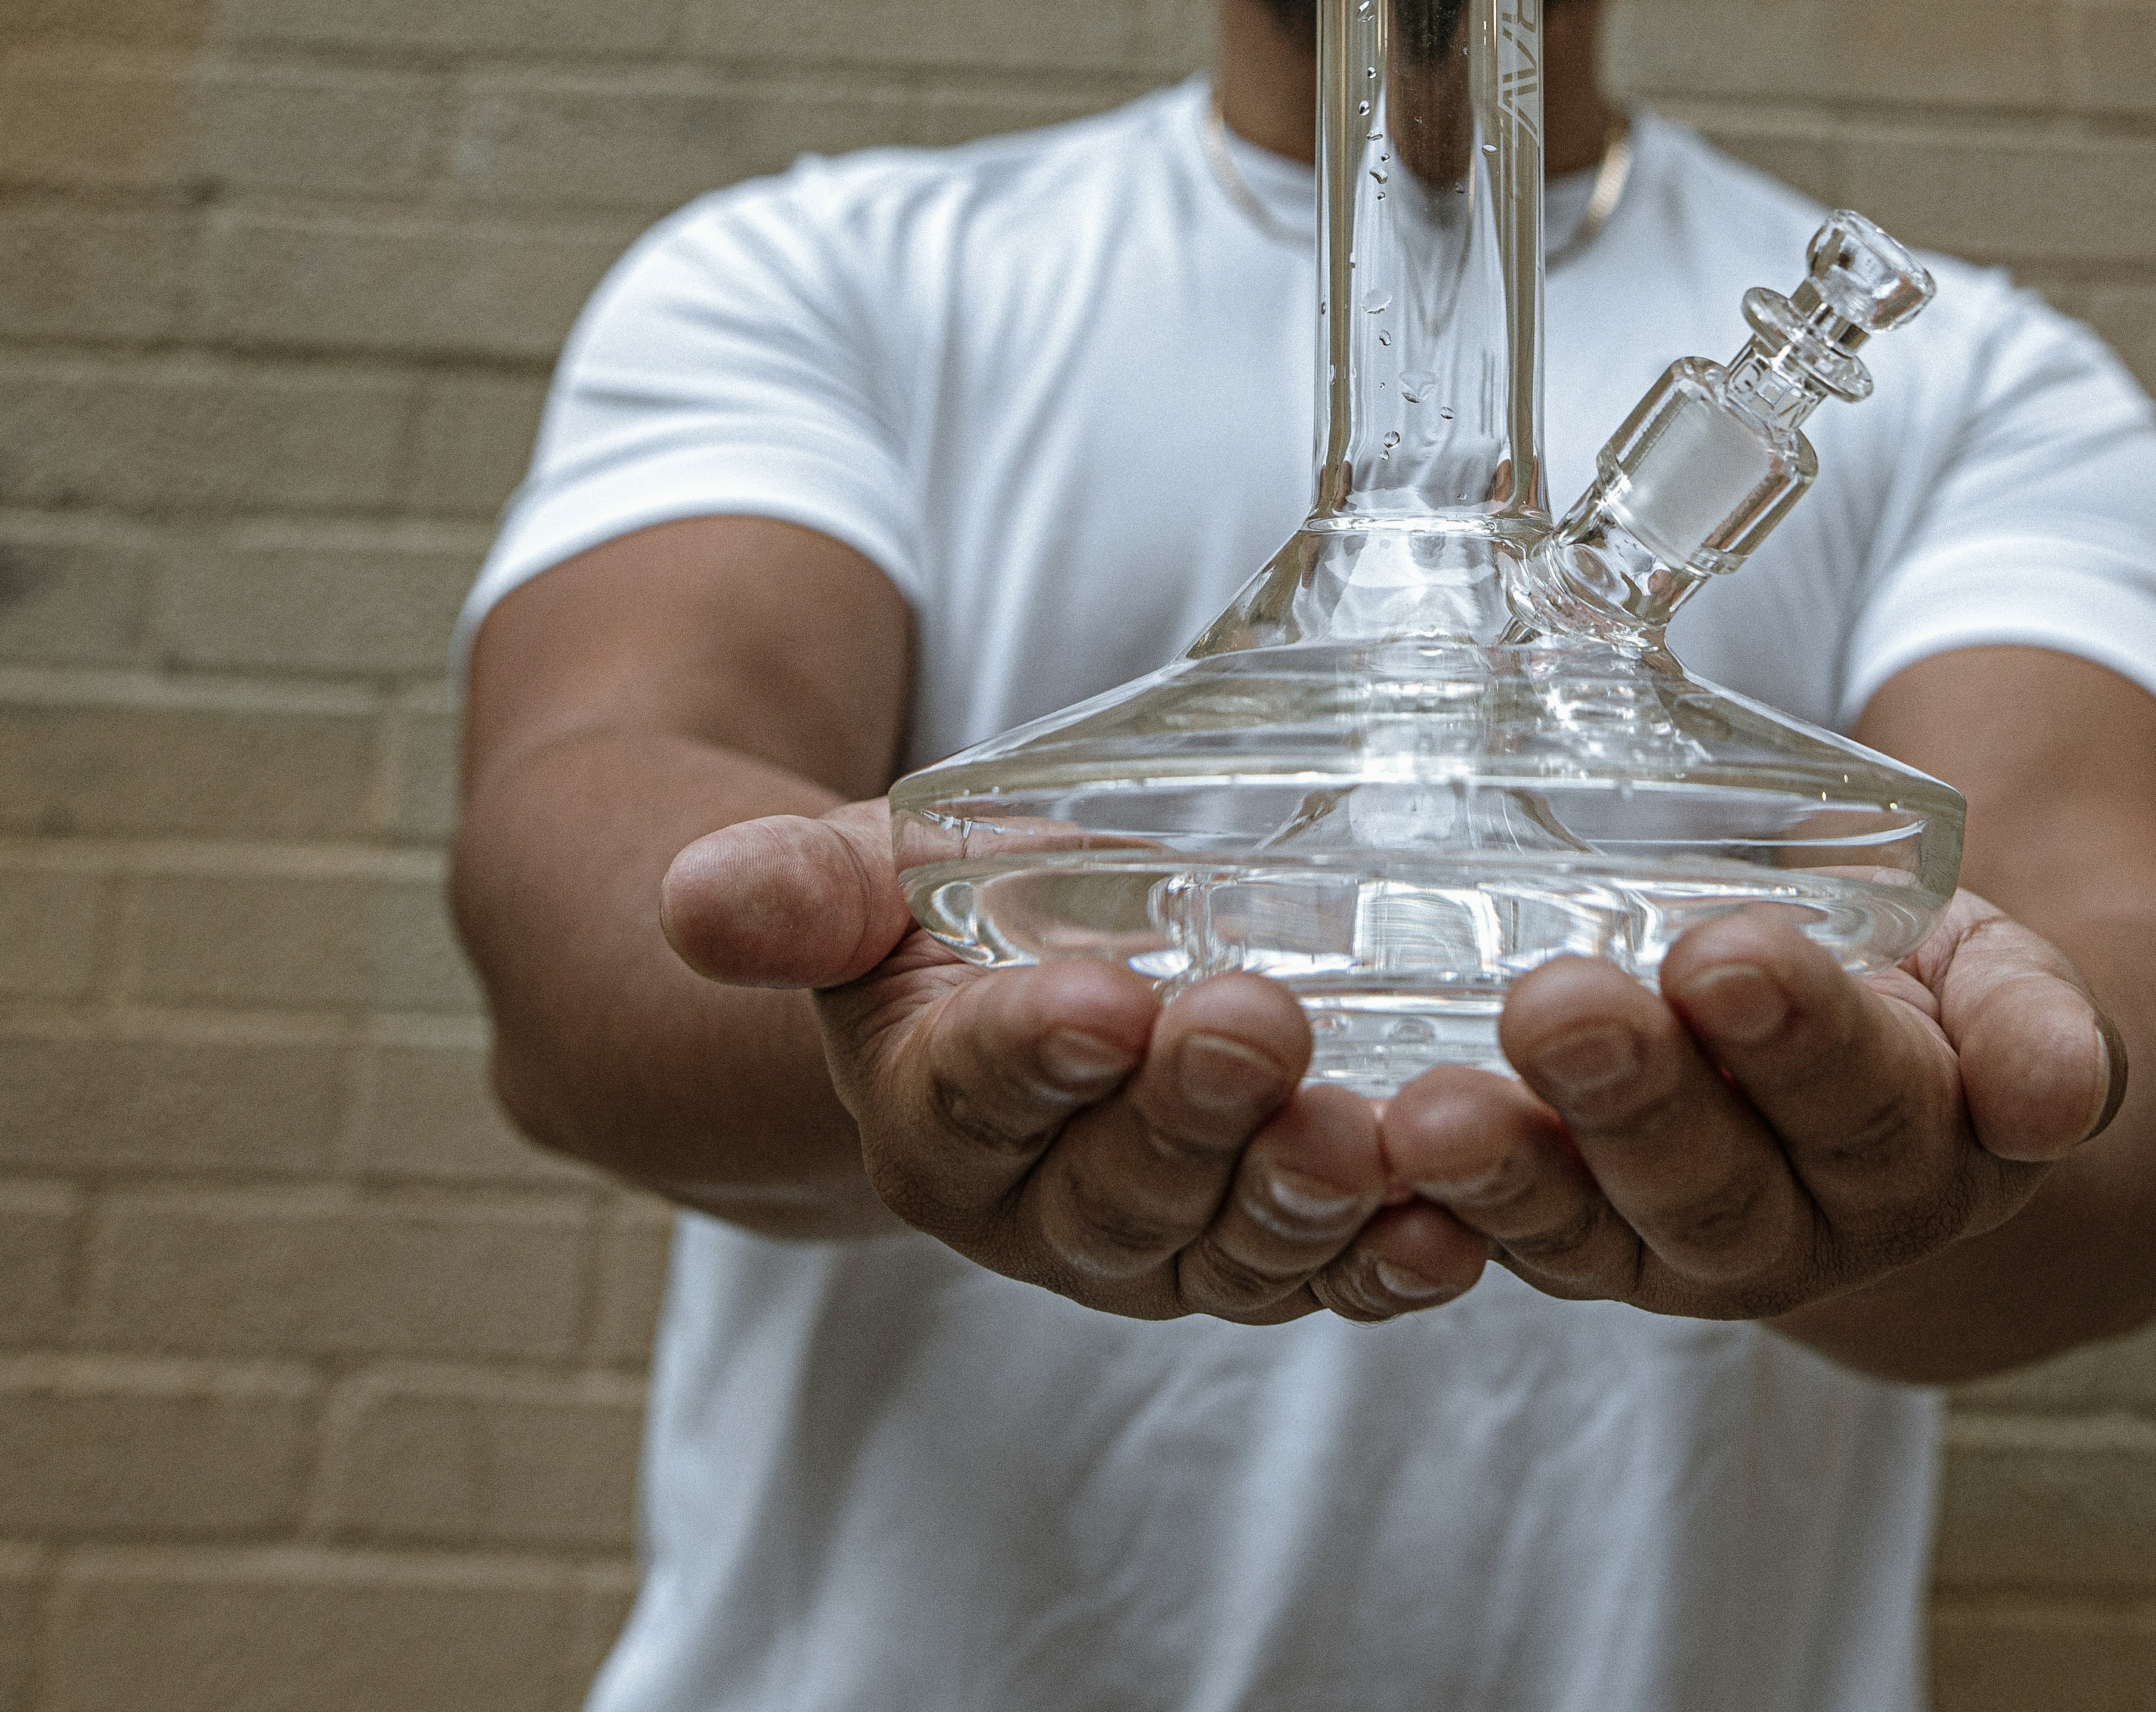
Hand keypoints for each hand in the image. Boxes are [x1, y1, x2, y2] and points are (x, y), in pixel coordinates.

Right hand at [659, 801, 1489, 1325]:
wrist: (1013, 983)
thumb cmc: (934, 922)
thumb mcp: (859, 878)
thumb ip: (793, 892)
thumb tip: (698, 895)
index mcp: (928, 1122)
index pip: (975, 1095)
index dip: (1036, 1053)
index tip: (1101, 996)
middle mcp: (1040, 1214)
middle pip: (1117, 1185)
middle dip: (1191, 1113)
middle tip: (1259, 1025)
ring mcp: (1166, 1246)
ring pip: (1233, 1247)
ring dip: (1303, 1197)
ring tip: (1365, 1131)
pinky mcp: (1270, 1250)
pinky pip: (1332, 1276)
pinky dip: (1394, 1260)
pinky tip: (1457, 1225)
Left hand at [1377, 894, 2122, 1323]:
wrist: (1881, 1061)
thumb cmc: (1932, 990)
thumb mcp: (2001, 976)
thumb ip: (2034, 1022)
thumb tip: (2059, 1094)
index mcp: (1931, 1155)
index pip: (1865, 1102)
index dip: (1800, 1036)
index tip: (1729, 951)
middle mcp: (1809, 1233)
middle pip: (1717, 1186)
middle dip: (1635, 1098)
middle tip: (1559, 1005)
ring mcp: (1681, 1255)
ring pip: (1595, 1237)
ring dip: (1511, 1174)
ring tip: (1429, 1111)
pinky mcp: (1581, 1246)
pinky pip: (1506, 1245)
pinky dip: (1435, 1214)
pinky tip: (1370, 1156)